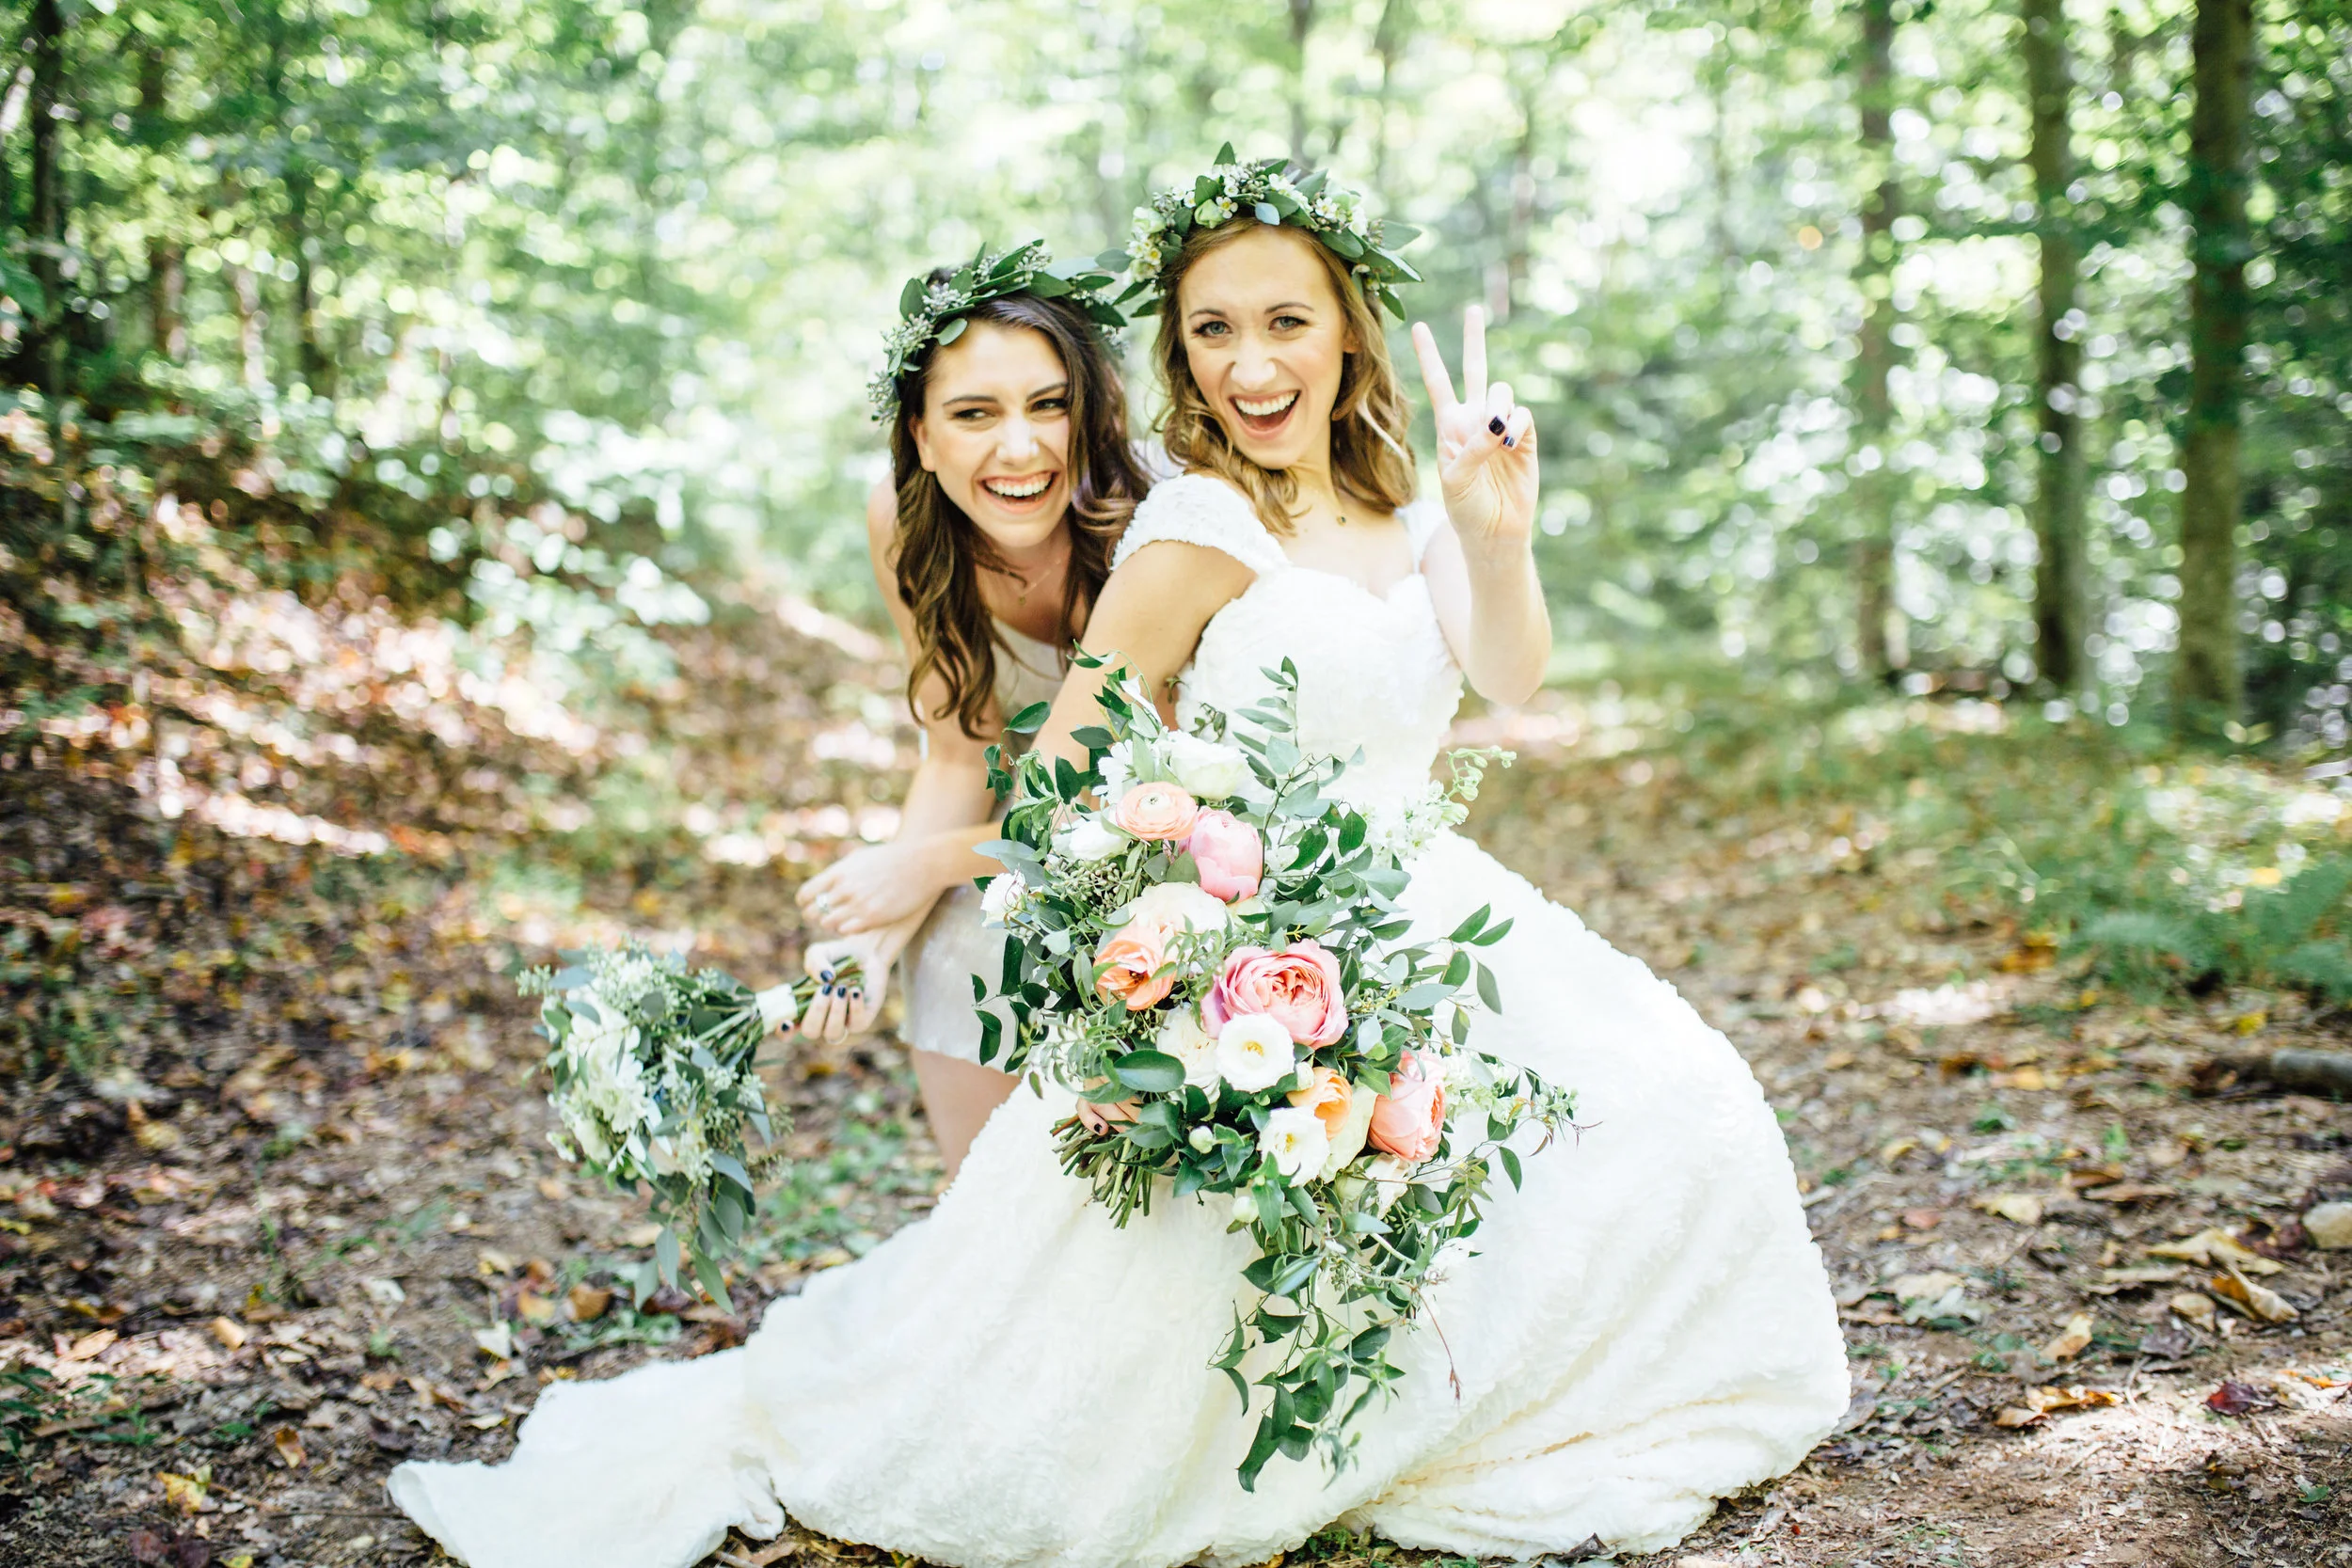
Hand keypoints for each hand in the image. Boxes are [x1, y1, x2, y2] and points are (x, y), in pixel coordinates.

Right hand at [796, 925, 909, 1042]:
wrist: (867, 953)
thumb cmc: (837, 956)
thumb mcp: (820, 952)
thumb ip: (815, 963)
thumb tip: (824, 979)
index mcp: (803, 1007)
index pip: (788, 1031)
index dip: (784, 1032)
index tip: (787, 1022)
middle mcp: (820, 1020)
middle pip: (810, 1032)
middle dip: (816, 1012)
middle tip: (825, 989)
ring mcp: (841, 1023)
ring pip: (833, 1033)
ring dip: (836, 1011)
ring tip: (842, 988)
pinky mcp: (861, 1020)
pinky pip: (856, 1024)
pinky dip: (855, 1007)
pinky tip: (855, 990)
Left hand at [797, 839, 942, 934]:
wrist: (922, 864)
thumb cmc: (892, 859)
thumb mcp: (860, 858)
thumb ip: (840, 872)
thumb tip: (825, 884)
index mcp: (839, 872)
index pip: (806, 894)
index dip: (805, 903)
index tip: (812, 904)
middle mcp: (845, 888)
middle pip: (813, 912)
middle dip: (817, 916)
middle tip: (827, 916)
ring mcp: (858, 904)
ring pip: (828, 924)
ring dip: (833, 925)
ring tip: (844, 920)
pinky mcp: (873, 918)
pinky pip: (846, 931)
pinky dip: (848, 929)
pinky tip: (858, 923)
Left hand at [1410, 306, 1538, 555]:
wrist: (1494, 532)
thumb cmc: (1466, 509)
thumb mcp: (1456, 479)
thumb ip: (1472, 447)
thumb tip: (1499, 421)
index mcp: (1449, 427)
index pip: (1438, 384)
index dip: (1429, 356)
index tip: (1418, 327)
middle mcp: (1475, 420)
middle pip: (1475, 370)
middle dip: (1474, 340)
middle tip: (1473, 309)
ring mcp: (1502, 427)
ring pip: (1502, 391)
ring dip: (1498, 407)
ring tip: (1497, 436)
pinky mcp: (1526, 438)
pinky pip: (1523, 414)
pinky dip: (1517, 424)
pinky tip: (1511, 442)